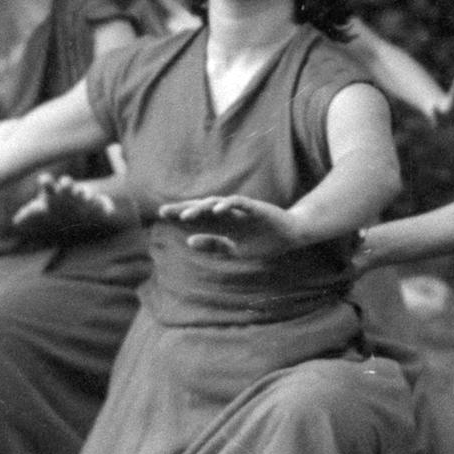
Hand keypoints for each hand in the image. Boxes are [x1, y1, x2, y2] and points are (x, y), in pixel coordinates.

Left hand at [10, 174, 124, 241]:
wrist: (78, 206)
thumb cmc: (53, 206)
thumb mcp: (39, 210)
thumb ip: (28, 215)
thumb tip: (15, 222)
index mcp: (53, 192)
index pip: (48, 185)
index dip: (47, 182)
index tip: (43, 178)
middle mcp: (68, 192)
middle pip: (67, 186)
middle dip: (67, 184)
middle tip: (66, 182)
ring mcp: (82, 197)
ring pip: (84, 193)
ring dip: (85, 194)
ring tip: (88, 195)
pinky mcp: (95, 204)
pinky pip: (102, 206)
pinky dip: (105, 208)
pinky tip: (108, 210)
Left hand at [163, 195, 302, 259]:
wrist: (291, 236)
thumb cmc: (263, 241)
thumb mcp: (234, 250)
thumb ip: (213, 245)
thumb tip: (188, 241)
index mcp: (223, 223)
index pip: (198, 216)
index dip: (181, 214)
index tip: (162, 215)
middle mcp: (229, 214)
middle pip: (202, 208)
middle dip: (184, 209)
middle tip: (164, 211)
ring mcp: (241, 210)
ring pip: (217, 204)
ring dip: (201, 209)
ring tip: (185, 216)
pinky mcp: (256, 208)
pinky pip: (239, 203)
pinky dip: (227, 205)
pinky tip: (216, 210)